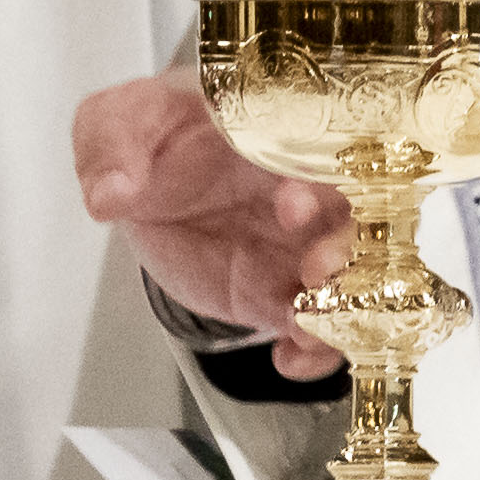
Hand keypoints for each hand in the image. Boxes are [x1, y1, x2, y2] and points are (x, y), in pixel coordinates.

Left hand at [72, 69, 348, 355]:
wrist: (151, 188)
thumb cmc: (155, 140)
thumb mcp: (122, 121)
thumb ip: (112, 145)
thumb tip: (112, 192)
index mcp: (284, 133)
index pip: (330, 147)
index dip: (325, 177)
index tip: (290, 204)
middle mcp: (312, 188)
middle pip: (367, 215)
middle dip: (351, 247)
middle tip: (315, 271)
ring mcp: (305, 246)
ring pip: (360, 274)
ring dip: (348, 304)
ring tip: (307, 328)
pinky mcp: (287, 293)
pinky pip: (325, 326)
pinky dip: (319, 350)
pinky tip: (289, 358)